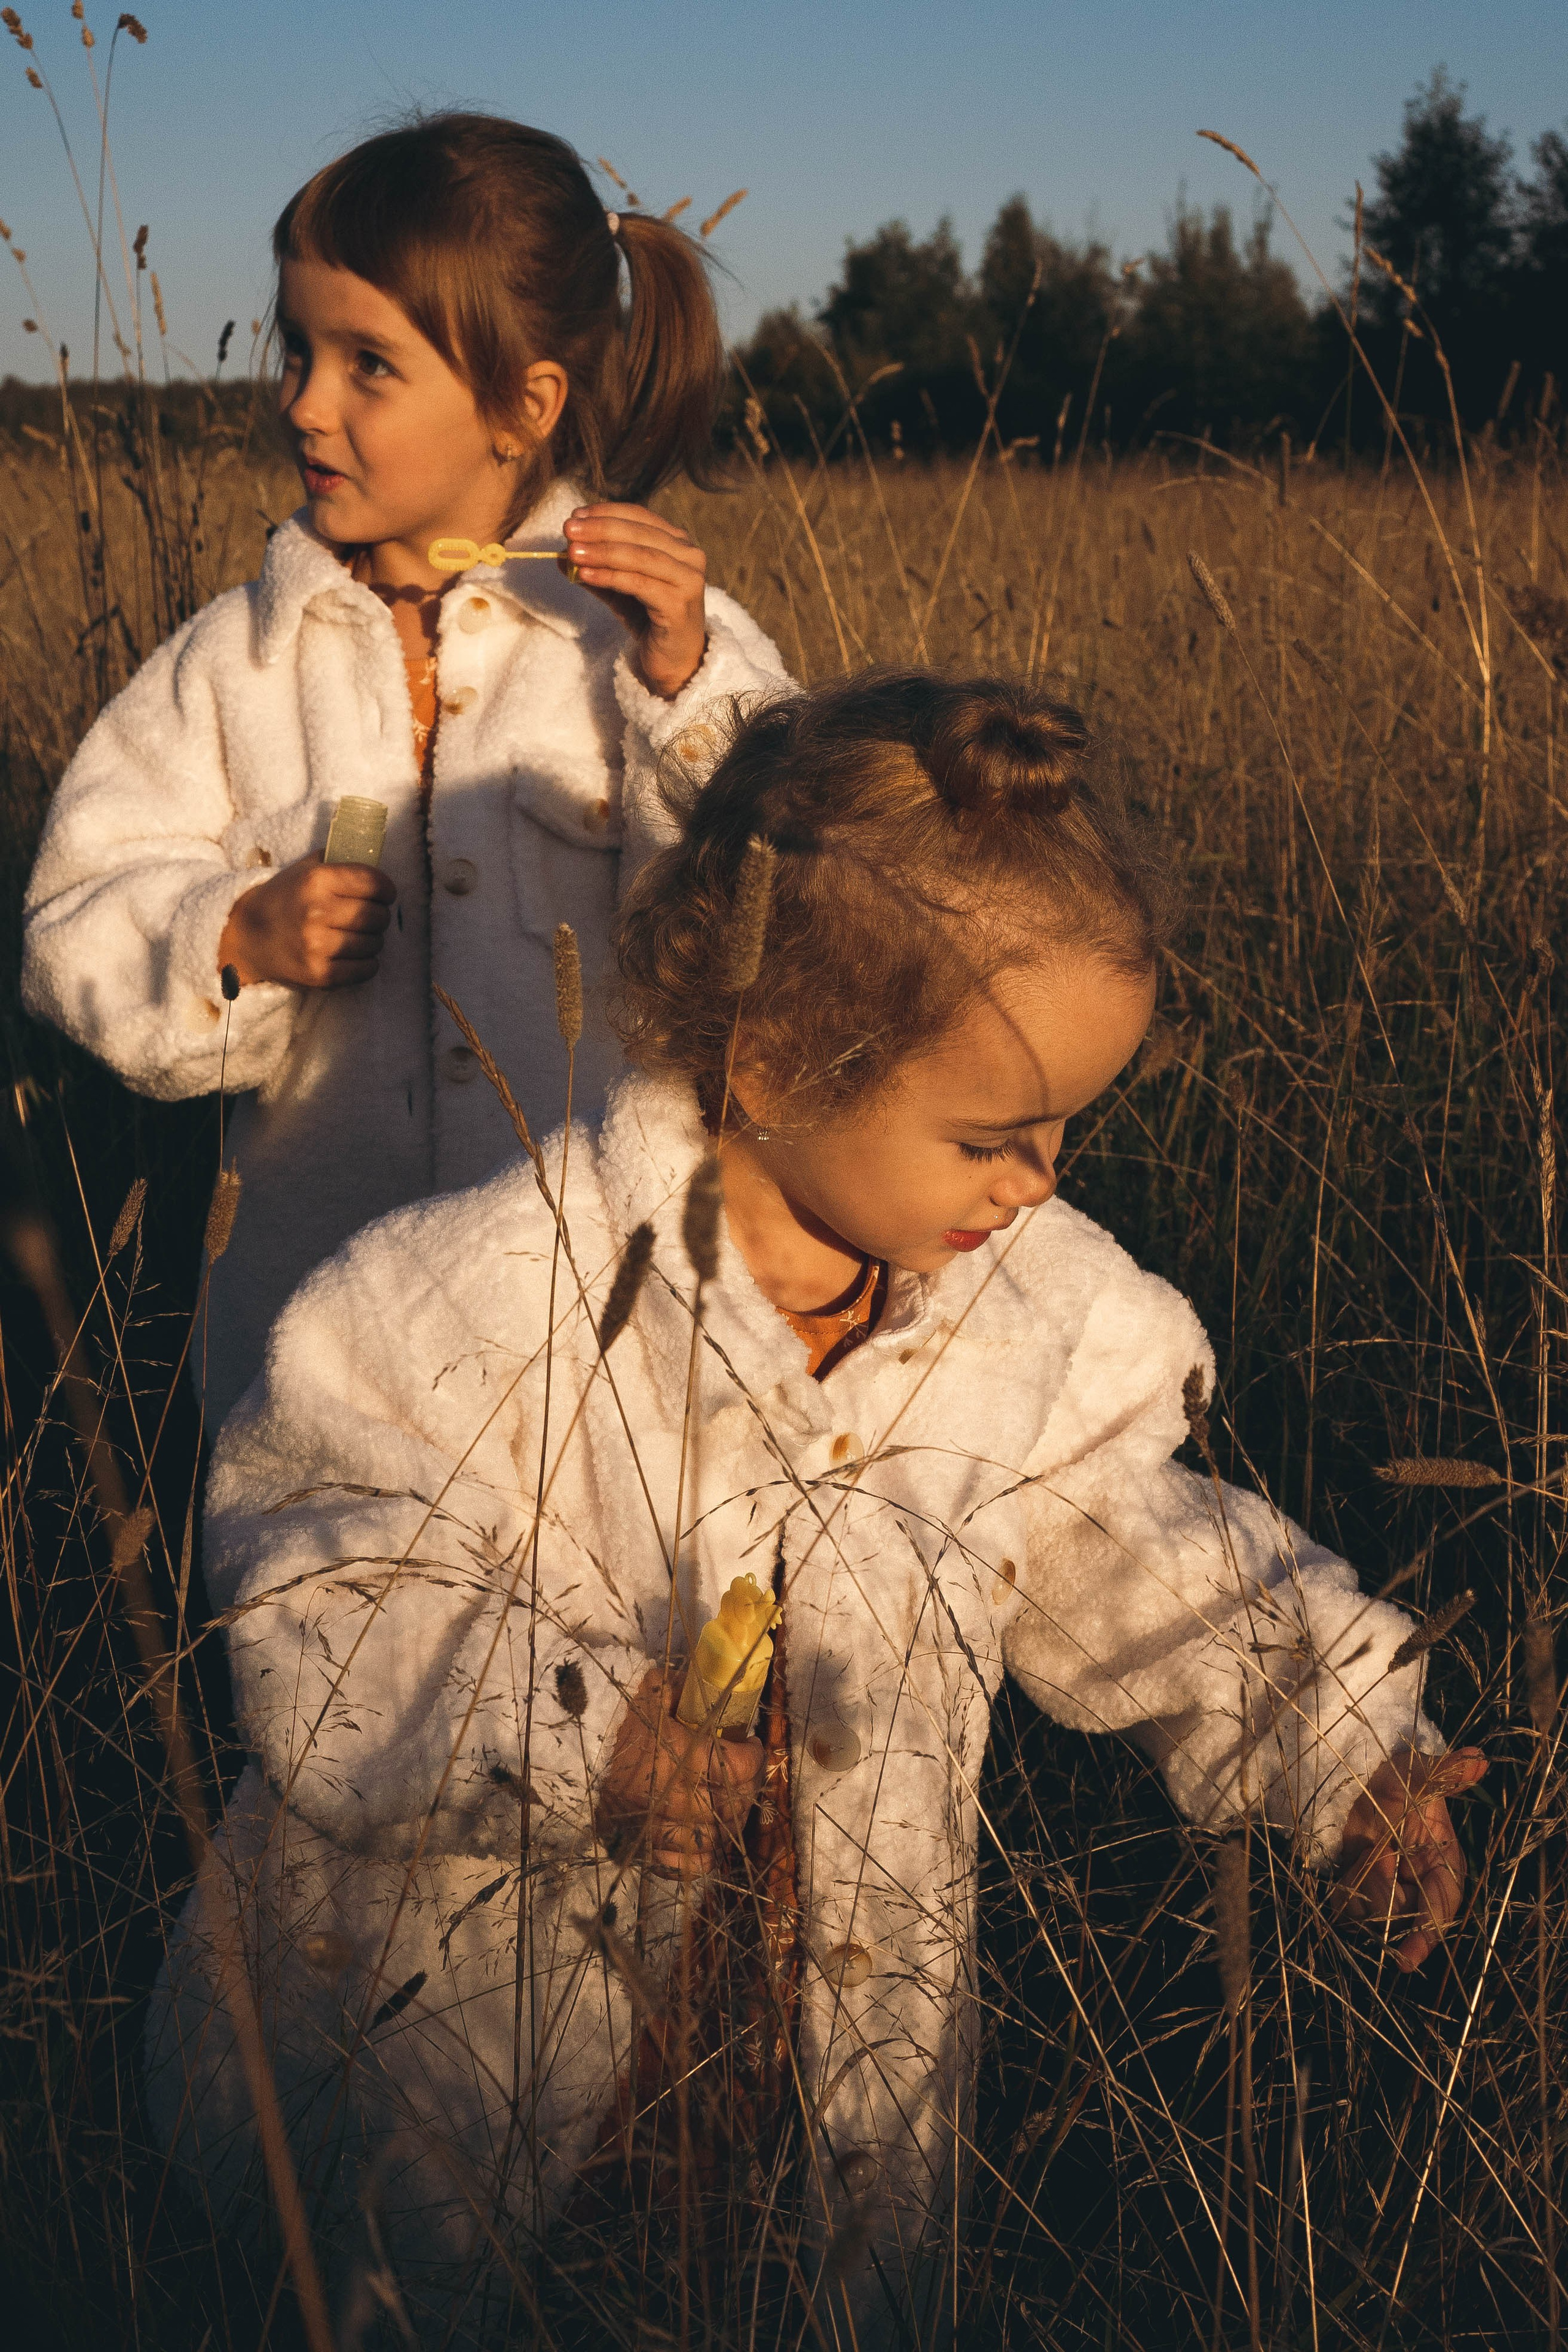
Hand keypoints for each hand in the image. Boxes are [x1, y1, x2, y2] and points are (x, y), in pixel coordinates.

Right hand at [217, 853, 396, 990]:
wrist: (246, 936)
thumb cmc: (282, 899)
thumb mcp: (304, 869)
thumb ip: (338, 860)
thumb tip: (375, 858)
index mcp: (316, 881)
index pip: (374, 883)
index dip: (387, 889)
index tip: (385, 894)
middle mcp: (316, 912)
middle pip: (378, 916)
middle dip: (380, 915)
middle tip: (370, 916)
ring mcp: (317, 946)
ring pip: (374, 944)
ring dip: (373, 940)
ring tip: (357, 935)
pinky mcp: (319, 974)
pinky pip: (366, 969)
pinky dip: (368, 963)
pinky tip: (356, 955)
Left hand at [564, 503, 707, 700]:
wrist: (675, 662)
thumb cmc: (650, 620)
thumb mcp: (619, 589)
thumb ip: (596, 569)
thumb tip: (561, 554)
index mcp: (677, 543)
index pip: (639, 516)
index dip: (605, 512)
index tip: (575, 515)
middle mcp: (689, 556)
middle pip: (639, 533)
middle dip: (599, 529)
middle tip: (568, 529)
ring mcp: (688, 580)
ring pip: (640, 557)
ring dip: (602, 552)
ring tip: (572, 552)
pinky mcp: (679, 605)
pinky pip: (640, 584)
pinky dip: (611, 577)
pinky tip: (587, 575)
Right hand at [596, 1664, 762, 1877]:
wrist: (578, 1759)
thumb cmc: (621, 1725)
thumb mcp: (652, 1694)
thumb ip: (683, 1688)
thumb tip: (714, 1681)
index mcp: (684, 1758)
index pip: (742, 1767)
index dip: (755, 1756)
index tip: (752, 1745)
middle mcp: (677, 1799)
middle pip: (734, 1806)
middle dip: (746, 1789)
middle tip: (743, 1775)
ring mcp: (661, 1828)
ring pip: (715, 1839)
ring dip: (726, 1822)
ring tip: (726, 1803)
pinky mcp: (646, 1848)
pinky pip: (687, 1865)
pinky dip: (701, 1855)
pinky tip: (703, 1835)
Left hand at [1332, 1744, 1486, 1970]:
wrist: (1360, 1770)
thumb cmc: (1399, 1775)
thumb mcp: (1418, 1772)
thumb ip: (1446, 1772)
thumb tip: (1477, 1758)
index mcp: (1443, 1865)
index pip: (1439, 1910)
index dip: (1425, 1936)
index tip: (1406, 1959)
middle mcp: (1417, 1883)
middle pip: (1403, 1919)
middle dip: (1388, 1900)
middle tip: (1379, 1859)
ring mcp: (1388, 1886)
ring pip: (1373, 1915)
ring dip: (1366, 1889)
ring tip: (1369, 1850)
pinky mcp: (1358, 1883)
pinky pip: (1348, 1904)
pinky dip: (1346, 1889)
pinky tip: (1350, 1860)